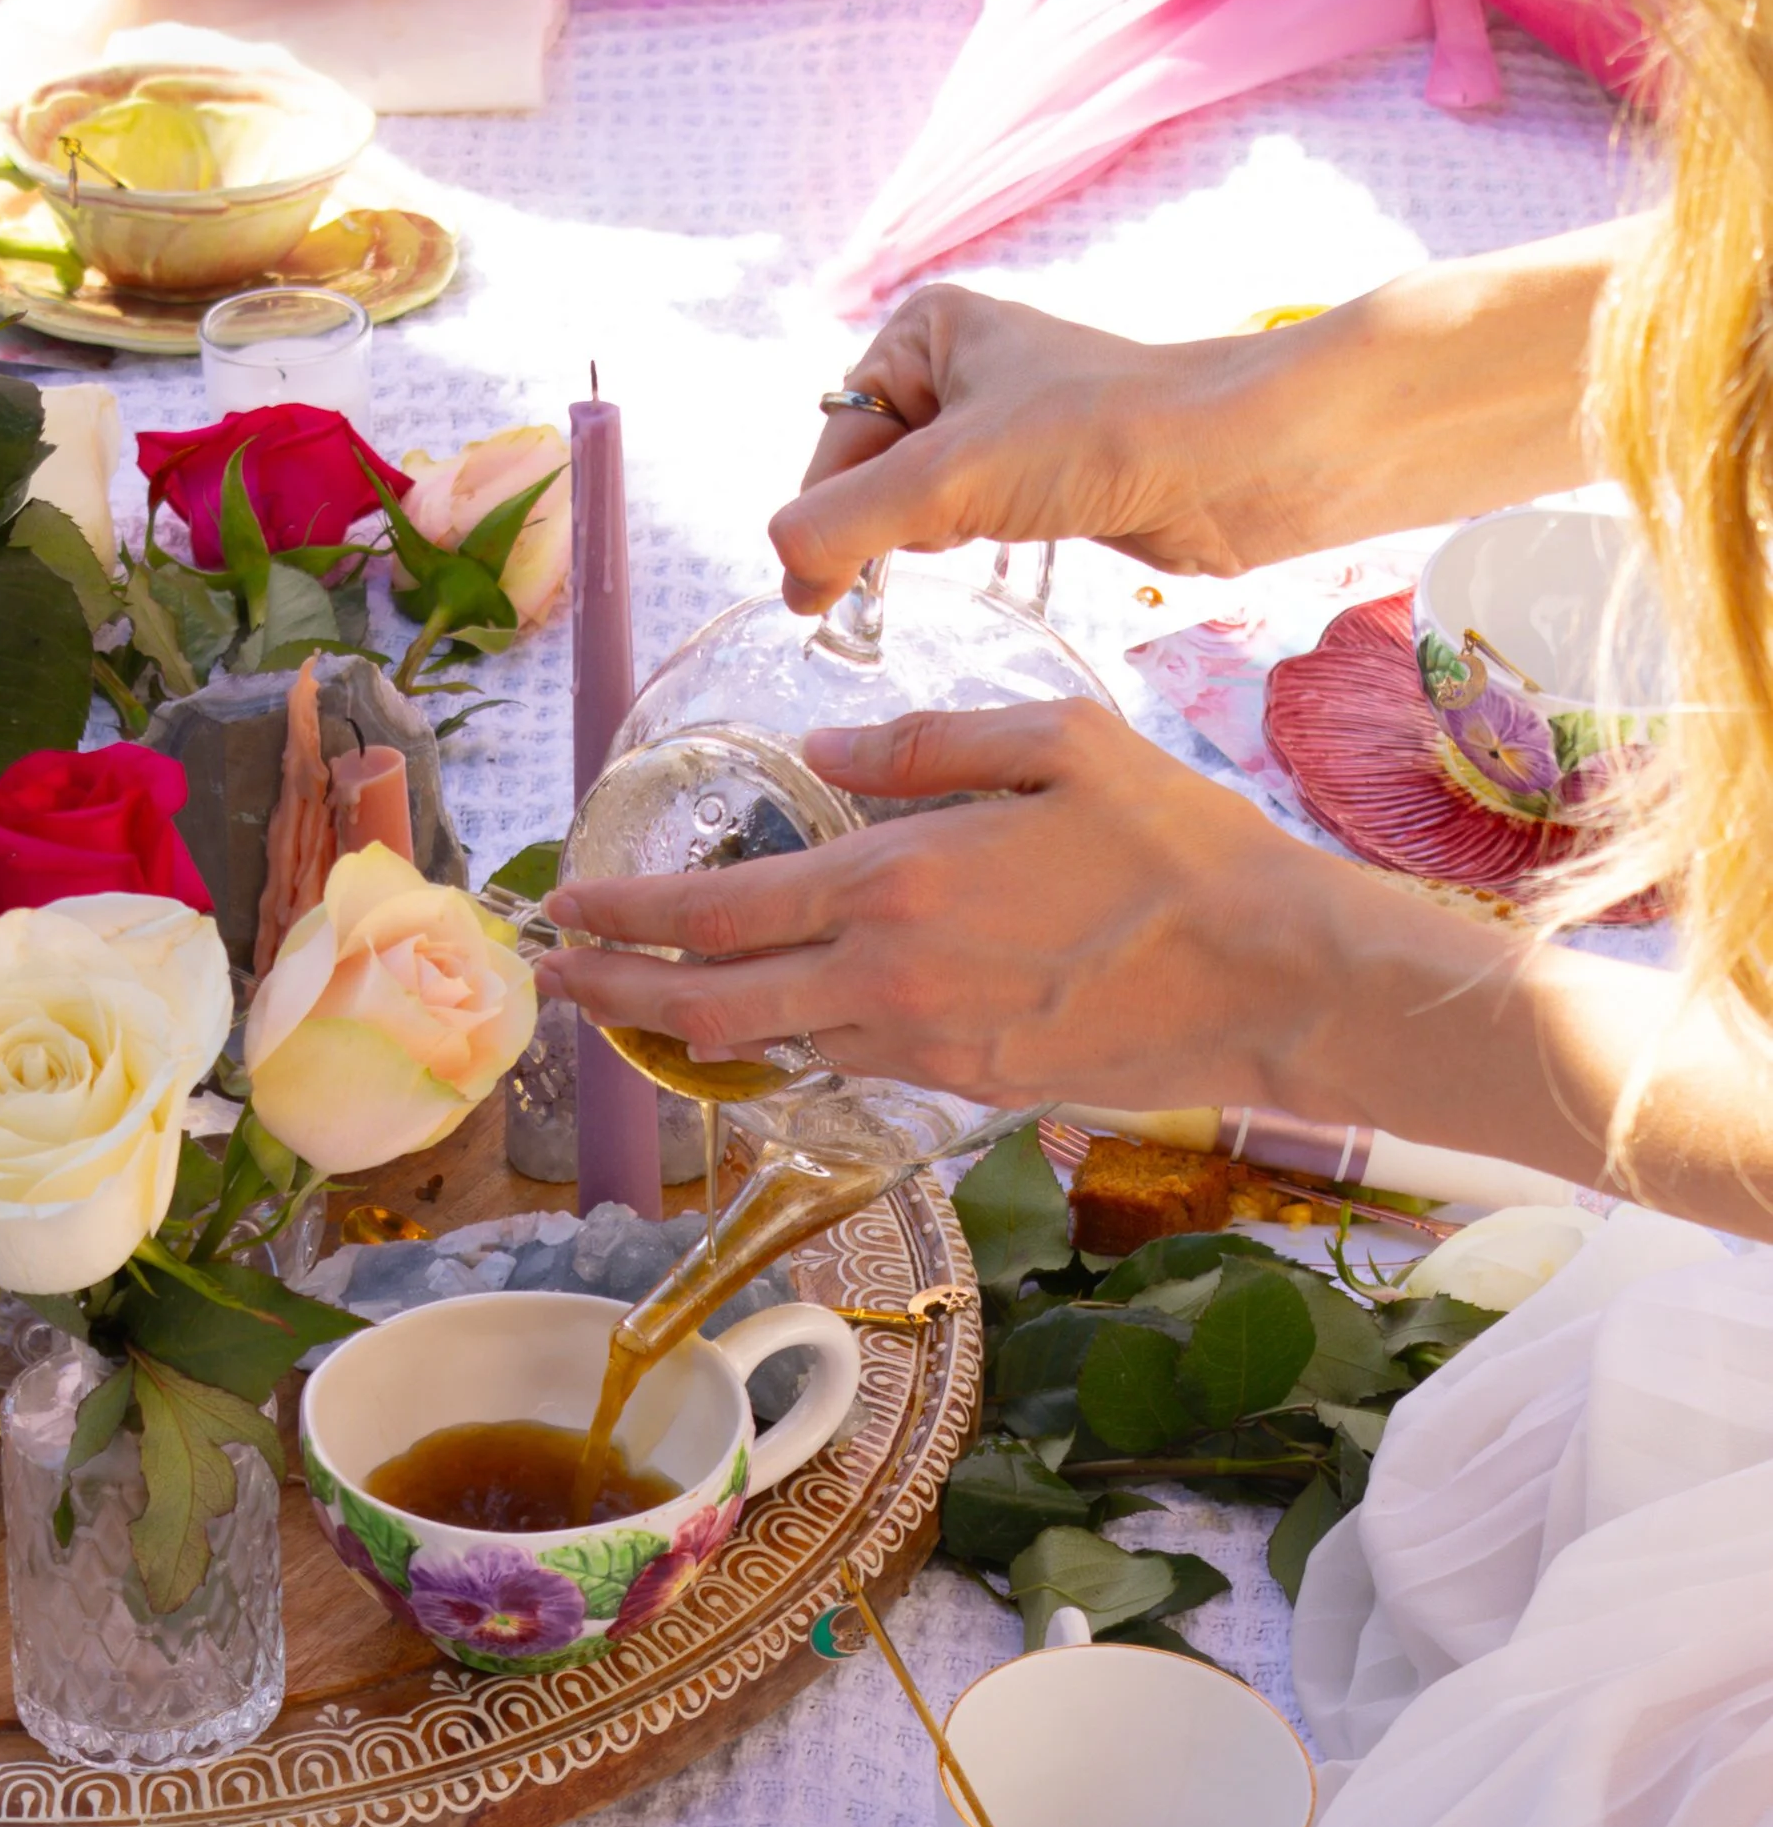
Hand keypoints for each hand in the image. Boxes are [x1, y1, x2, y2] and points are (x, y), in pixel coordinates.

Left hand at [540, 701, 1344, 1111]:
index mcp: (892, 884)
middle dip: (615, 996)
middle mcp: (886, 978)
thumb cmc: (1175, 848)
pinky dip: (792, 1041)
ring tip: (643, 1001)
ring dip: (696, 1027)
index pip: (714, 912)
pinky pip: (850, 1060)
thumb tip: (820, 753)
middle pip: (708, 1007)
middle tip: (557, 983)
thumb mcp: (1057, 742)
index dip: (623, 917)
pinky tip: (778, 1019)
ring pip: (772, 1047)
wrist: (1269, 980)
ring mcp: (922, 1045)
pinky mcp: (964, 1084)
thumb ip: (923, 743)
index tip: (564, 912)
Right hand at [780, 291, 1319, 613]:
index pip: (835, 441)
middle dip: (876, 527)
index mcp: (924, 329)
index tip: (816, 598)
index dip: (822, 520)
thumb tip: (783, 566)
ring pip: (914, 500)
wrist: (1233, 460)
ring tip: (959, 549)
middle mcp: (957, 363)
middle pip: (867, 471)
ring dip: (920, 541)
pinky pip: (963, 517)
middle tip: (888, 578)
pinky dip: (960, 546)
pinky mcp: (1041, 470)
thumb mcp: (948, 479)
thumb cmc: (1101, 437)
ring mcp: (1000, 419)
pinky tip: (990, 554)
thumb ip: (845, 524)